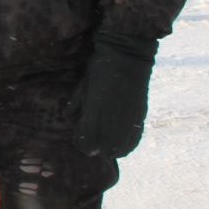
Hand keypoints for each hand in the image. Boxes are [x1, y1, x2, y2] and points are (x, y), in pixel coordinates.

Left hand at [72, 32, 158, 157]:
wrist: (128, 57)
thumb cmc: (100, 68)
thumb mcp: (83, 84)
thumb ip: (76, 103)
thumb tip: (67, 116)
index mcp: (94, 113)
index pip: (86, 143)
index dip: (82, 144)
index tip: (80, 139)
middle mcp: (111, 121)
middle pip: (103, 150)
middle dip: (96, 149)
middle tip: (93, 143)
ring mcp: (128, 121)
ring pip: (120, 149)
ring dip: (112, 149)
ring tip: (107, 145)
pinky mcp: (140, 116)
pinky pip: (134, 140)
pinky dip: (127, 145)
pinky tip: (121, 142)